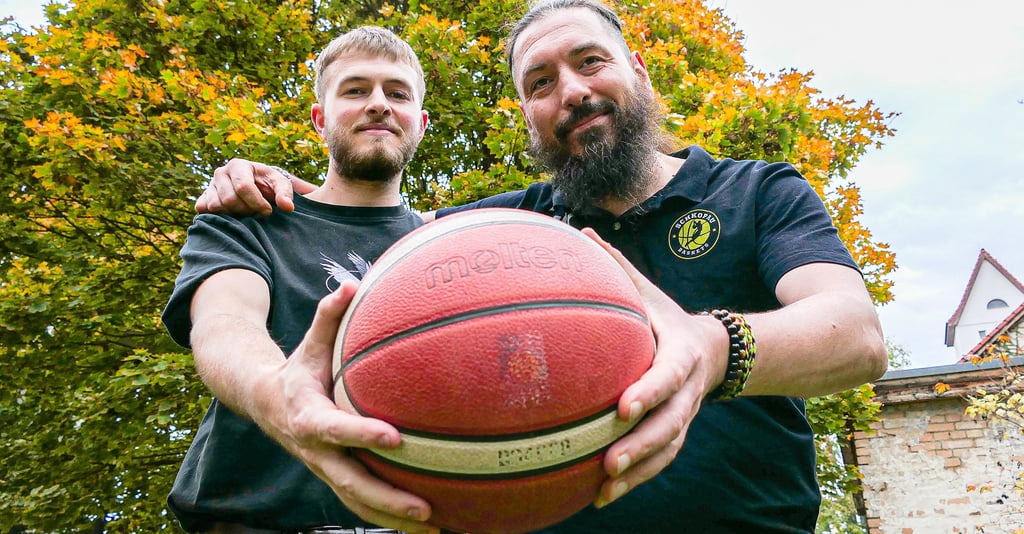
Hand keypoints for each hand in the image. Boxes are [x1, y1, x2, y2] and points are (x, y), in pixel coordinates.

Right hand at [197, 159, 315, 215]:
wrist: (255, 184)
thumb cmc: (268, 183)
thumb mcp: (281, 184)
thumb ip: (285, 193)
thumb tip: (287, 207)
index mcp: (238, 165)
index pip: (243, 187)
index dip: (257, 203)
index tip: (268, 211)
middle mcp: (220, 173)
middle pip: (229, 199)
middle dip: (245, 210)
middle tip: (255, 211)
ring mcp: (210, 185)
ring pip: (216, 206)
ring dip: (233, 214)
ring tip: (245, 211)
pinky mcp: (203, 197)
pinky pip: (204, 209)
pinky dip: (218, 215)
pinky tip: (231, 213)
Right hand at [253, 283, 439, 533]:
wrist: (265, 401)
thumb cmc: (300, 367)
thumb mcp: (310, 342)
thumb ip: (329, 315)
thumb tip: (351, 283)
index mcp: (308, 416)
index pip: (336, 429)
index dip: (361, 435)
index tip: (395, 438)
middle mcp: (316, 450)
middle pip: (350, 483)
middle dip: (387, 498)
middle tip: (426, 507)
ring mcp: (325, 468)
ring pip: (357, 502)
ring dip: (393, 519)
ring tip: (436, 530)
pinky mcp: (336, 477)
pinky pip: (362, 503)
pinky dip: (390, 517)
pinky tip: (427, 523)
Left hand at [580, 228, 727, 508]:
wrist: (712, 350)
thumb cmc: (666, 319)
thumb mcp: (650, 293)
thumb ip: (619, 268)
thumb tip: (583, 231)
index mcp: (680, 355)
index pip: (667, 376)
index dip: (649, 391)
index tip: (624, 407)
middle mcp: (686, 392)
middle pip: (669, 425)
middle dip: (640, 446)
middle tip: (608, 463)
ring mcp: (684, 416)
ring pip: (665, 450)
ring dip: (637, 472)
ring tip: (603, 491)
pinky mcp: (676, 434)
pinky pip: (660, 462)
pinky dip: (636, 481)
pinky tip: (602, 499)